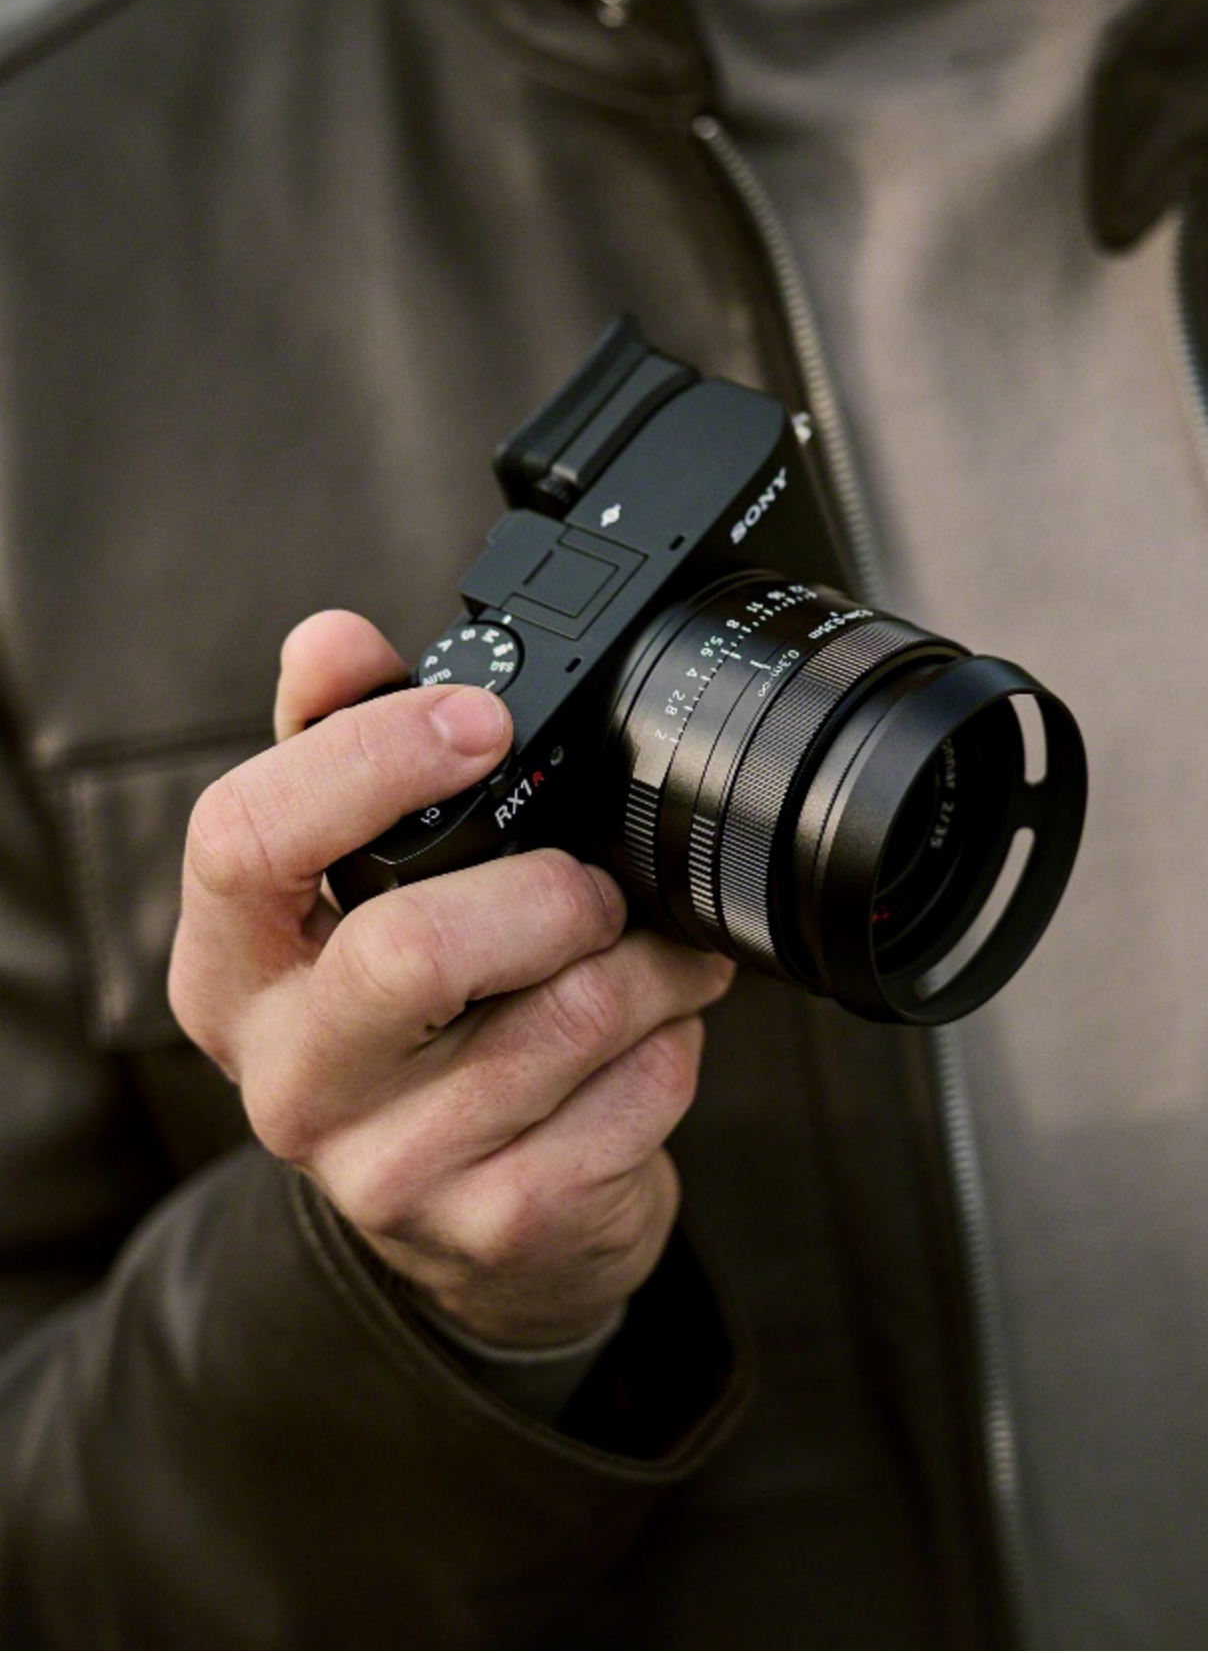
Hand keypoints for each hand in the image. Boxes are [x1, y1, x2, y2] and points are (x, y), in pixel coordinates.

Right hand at [168, 611, 733, 1347]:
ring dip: (646, 963)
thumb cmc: (409, 1022)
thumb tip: (329, 639)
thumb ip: (337, 754)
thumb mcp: (346, 892)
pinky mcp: (496, 1223)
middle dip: (548, 892)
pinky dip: (674, 1044)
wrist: (461, 1222)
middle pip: (414, 951)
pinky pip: (634, 1096)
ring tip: (652, 949)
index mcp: (230, 970)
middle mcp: (287, 1079)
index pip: (244, 841)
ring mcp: (388, 1168)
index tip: (481, 722)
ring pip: (563, 1019)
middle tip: (595, 884)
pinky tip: (651, 1035)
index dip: (368, 759)